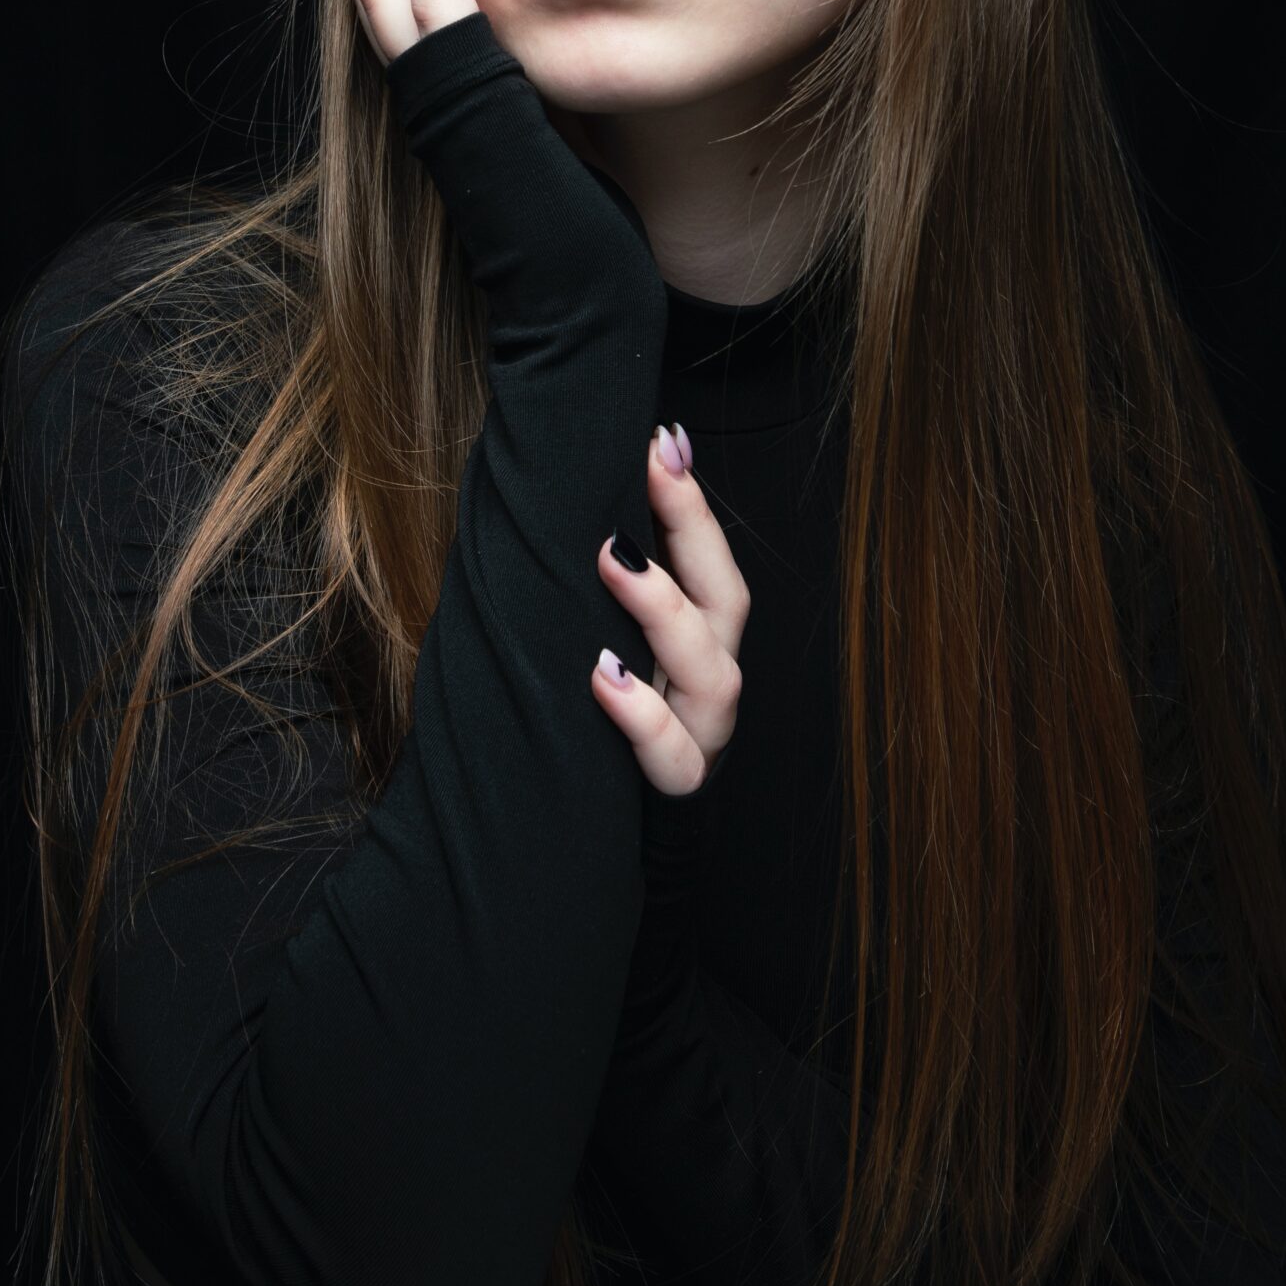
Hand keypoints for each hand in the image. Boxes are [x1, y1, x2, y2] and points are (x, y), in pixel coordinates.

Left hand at [592, 424, 748, 795]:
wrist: (573, 848)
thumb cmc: (571, 725)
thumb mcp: (580, 641)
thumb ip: (585, 582)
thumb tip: (561, 487)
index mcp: (694, 642)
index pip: (707, 559)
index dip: (688, 500)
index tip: (660, 438)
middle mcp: (706, 683)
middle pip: (724, 601)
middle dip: (690, 528)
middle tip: (649, 468)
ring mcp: (701, 738)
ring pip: (714, 673)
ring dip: (663, 609)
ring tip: (612, 561)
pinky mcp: (674, 792)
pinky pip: (674, 757)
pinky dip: (643, 716)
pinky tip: (604, 680)